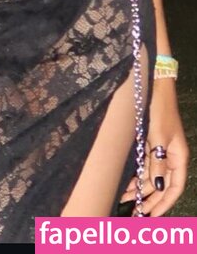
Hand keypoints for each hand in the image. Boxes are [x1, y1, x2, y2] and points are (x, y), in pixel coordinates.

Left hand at [120, 79, 188, 215]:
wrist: (155, 89)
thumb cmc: (159, 111)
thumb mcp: (158, 137)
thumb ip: (158, 162)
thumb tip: (159, 186)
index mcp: (179, 158)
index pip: (174, 188)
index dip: (165, 203)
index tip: (153, 216)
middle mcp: (172, 157)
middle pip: (163, 186)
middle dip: (150, 200)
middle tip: (136, 214)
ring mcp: (162, 151)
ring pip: (153, 177)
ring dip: (141, 189)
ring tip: (126, 201)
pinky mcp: (152, 145)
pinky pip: (146, 166)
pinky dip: (138, 176)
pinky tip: (128, 184)